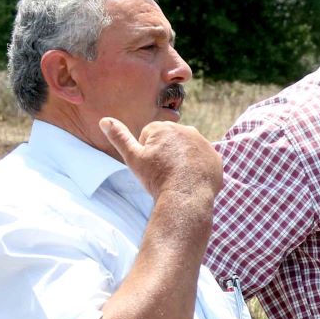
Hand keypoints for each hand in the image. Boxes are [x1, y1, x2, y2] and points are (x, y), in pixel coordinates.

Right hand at [100, 117, 223, 201]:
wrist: (186, 197)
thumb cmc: (157, 178)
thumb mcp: (133, 158)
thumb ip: (119, 137)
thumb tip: (104, 120)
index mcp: (164, 128)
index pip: (150, 136)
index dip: (147, 153)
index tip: (151, 166)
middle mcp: (186, 130)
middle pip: (169, 142)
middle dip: (165, 154)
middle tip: (163, 172)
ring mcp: (203, 143)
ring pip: (186, 151)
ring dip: (181, 160)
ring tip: (177, 176)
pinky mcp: (215, 158)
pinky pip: (202, 161)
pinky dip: (196, 168)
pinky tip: (191, 180)